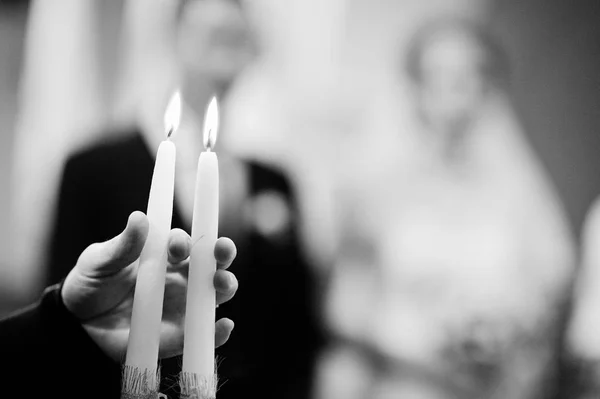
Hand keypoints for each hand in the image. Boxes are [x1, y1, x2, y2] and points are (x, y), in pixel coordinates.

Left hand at [61, 211, 237, 361]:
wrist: (78, 325)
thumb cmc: (92, 284)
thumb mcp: (100, 261)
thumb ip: (122, 244)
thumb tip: (139, 217)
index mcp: (165, 255)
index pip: (187, 242)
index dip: (188, 241)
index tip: (178, 245)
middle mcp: (181, 278)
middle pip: (211, 263)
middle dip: (222, 253)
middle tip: (222, 250)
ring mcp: (183, 306)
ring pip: (215, 294)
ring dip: (226, 285)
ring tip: (223, 283)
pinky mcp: (180, 335)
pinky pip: (205, 335)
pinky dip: (219, 332)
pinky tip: (224, 326)